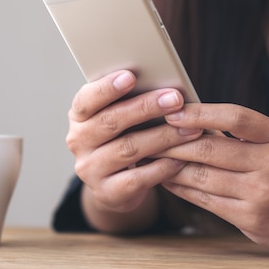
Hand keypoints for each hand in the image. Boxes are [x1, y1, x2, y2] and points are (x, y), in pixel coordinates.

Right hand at [66, 70, 202, 232]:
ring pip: (128, 149)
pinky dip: (161, 167)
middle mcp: (78, 141)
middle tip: (175, 99)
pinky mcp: (107, 192)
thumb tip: (164, 86)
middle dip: (145, 108)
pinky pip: (137, 179)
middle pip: (110, 122)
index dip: (107, 88)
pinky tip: (181, 159)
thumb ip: (130, 101)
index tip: (131, 76)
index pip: (86, 99)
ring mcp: (90, 169)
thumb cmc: (123, 139)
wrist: (115, 185)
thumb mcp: (119, 118)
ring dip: (163, 137)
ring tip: (190, 129)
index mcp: (79, 116)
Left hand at [159, 103, 268, 255]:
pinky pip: (206, 200)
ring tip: (150, 156)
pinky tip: (167, 178)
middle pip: (210, 149)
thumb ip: (243, 131)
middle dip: (173, 142)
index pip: (235, 118)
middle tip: (148, 134)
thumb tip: (190, 117)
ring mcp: (262, 194)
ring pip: (202, 176)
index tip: (171, 111)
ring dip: (171, 165)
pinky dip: (181, 188)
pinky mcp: (251, 219)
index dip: (199, 112)